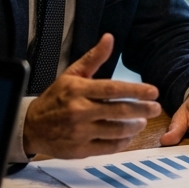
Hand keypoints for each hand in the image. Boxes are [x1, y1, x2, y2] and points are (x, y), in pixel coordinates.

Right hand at [23, 34, 161, 158]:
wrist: (32, 126)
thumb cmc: (56, 98)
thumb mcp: (72, 75)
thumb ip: (94, 58)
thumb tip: (109, 38)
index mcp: (78, 90)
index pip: (112, 89)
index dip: (136, 90)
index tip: (154, 91)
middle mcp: (78, 111)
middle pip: (118, 111)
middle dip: (142, 109)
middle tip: (156, 108)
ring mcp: (79, 132)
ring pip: (116, 131)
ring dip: (135, 126)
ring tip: (143, 121)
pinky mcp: (80, 150)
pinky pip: (108, 147)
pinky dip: (123, 142)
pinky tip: (129, 135)